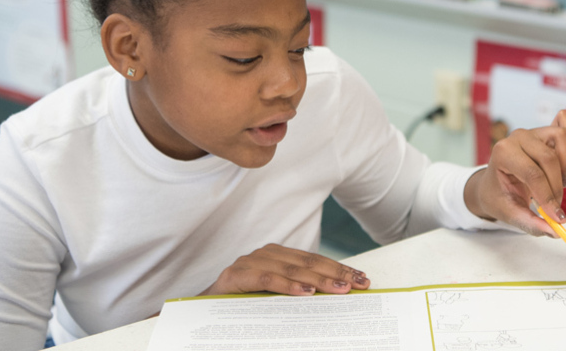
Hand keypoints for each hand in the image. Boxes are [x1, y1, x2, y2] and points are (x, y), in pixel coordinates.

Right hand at [202, 243, 370, 296]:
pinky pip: (267, 278)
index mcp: (276, 255)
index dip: (339, 268)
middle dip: (336, 273)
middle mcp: (263, 254)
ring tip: (339, 289)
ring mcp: (248, 262)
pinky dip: (288, 286)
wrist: (203, 313)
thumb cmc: (243, 306)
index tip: (362, 279)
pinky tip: (306, 293)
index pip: (314, 260)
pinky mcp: (235, 276)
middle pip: (307, 262)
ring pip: (290, 268)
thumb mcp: (275, 297)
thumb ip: (298, 291)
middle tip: (359, 284)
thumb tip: (335, 296)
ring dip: (318, 279)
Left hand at [464, 110, 565, 236]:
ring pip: (562, 139)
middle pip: (549, 158)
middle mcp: (518, 137)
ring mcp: (533, 132)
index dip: (548, 197)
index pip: (533, 174)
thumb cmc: (498, 197)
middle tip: (555, 206)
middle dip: (556, 187)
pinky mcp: (546, 133)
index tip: (557, 218)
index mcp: (503, 152)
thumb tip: (555, 232)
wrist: (491, 184)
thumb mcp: (509, 214)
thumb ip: (530, 223)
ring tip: (560, 183)